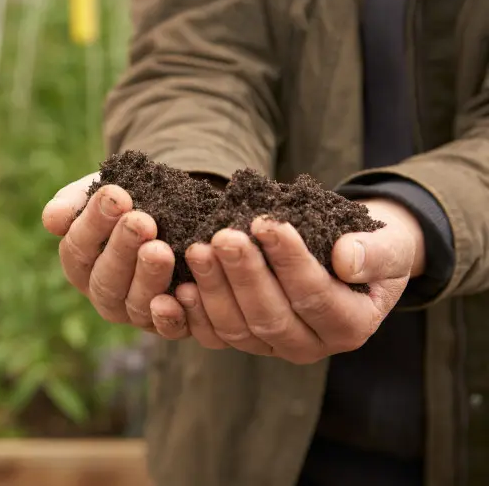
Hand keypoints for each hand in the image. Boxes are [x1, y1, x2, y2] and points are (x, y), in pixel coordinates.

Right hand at [42, 175, 188, 337]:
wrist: (171, 212)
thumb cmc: (127, 202)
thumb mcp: (99, 195)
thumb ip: (73, 204)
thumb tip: (52, 220)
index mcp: (80, 264)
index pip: (78, 247)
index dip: (95, 222)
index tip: (116, 195)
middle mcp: (103, 294)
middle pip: (106, 279)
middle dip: (123, 248)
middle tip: (141, 221)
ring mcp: (134, 311)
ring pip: (136, 304)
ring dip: (148, 277)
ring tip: (161, 249)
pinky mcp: (168, 323)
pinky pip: (169, 327)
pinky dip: (173, 315)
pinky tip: (185, 291)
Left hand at [177, 198, 425, 363]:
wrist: (351, 255)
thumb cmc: (373, 246)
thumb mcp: (390, 245)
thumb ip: (376, 252)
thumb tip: (347, 259)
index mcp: (350, 326)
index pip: (314, 296)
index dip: (289, 262)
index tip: (266, 224)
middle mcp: (311, 346)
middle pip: (271, 317)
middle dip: (244, 275)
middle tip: (222, 237)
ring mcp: (274, 346)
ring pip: (238, 328)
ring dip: (214, 289)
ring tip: (198, 250)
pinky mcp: (245, 339)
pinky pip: (216, 334)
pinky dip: (195, 313)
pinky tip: (180, 285)